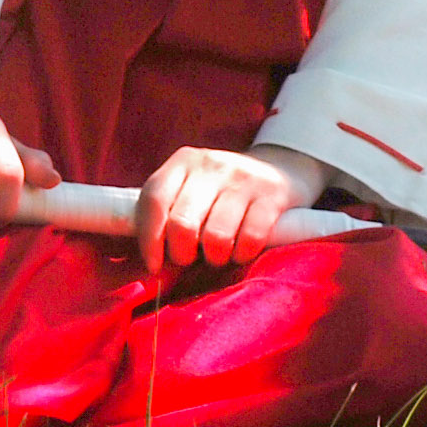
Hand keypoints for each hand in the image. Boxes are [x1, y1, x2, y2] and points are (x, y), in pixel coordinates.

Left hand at [136, 143, 328, 270]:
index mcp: (184, 162)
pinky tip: (241, 251)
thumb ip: (167, 214)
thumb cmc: (220, 193)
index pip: (155, 200)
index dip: (149, 239)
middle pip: (182, 223)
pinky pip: (251, 238)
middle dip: (182, 254)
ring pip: (216, 236)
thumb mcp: (190, 190)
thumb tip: (149, 264)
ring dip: (215, 258)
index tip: (155, 264)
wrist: (277, 169)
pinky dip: (243, 254)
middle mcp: (212, 164)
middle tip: (190, 258)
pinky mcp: (273, 194)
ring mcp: (244, 177)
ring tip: (218, 254)